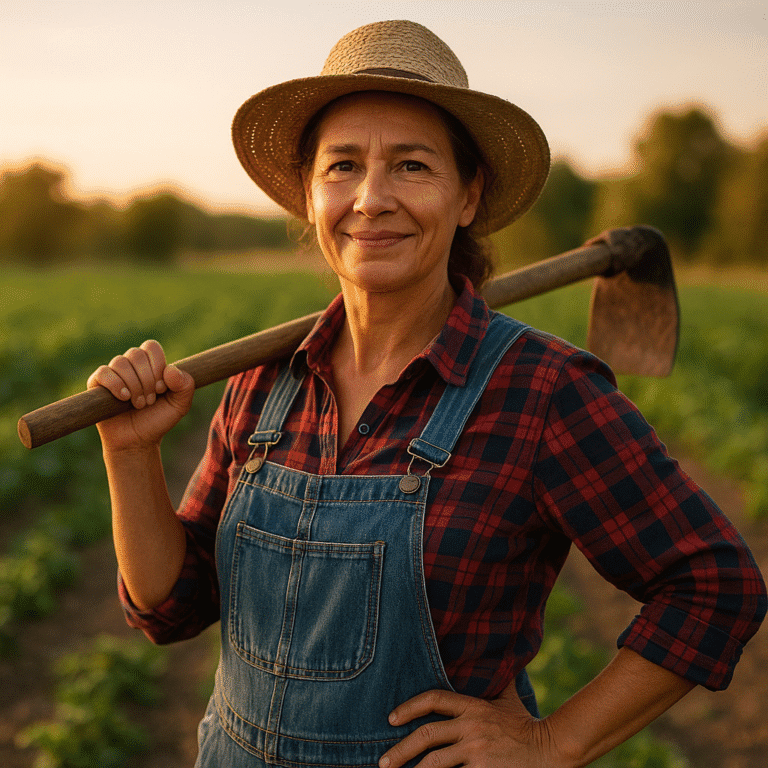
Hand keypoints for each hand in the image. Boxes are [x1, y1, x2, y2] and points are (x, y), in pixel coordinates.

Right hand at [87, 339, 194, 451]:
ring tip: (139, 404)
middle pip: (136, 354)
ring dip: (133, 385)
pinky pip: (103, 372)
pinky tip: (124, 398)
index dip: (158, 365)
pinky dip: (115, 384)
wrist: (137, 441)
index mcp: (150, 364)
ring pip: (120, 362)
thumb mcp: (180, 405)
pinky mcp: (97, 384)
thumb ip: (185, 385)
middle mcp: (130, 365)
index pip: (151, 347)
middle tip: (150, 401)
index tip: (162, 388)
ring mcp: (113, 373)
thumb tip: (170, 369)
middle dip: (147, 380)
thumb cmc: (157, 420)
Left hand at [379, 688, 561, 767]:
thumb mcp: (508, 701)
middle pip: (427, 735)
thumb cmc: (526, 726)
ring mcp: (477, 750)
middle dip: (401, 749)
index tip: (392, 718)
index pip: (434, 699)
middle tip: (384, 762)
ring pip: (435, 762)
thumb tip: (492, 661)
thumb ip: (495, 683)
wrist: (552, 751)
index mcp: (473, 706)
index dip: (410, 707)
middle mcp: (471, 726)